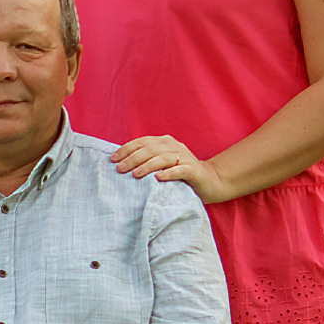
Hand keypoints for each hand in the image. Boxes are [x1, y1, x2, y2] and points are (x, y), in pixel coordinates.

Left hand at [112, 134, 236, 203]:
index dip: (126, 149)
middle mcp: (173, 146)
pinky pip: (180, 170)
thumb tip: (121, 164)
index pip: (142, 142)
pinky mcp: (193, 170)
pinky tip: (159, 178)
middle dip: (133, 158)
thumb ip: (147, 160)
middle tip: (119, 169)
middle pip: (150, 149)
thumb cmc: (180, 173)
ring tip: (135, 174)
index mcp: (164, 142)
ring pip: (163, 158)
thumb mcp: (161, 164)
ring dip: (147, 165)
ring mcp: (184, 157)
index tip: (112, 159)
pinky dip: (169, 173)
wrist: (211, 181)